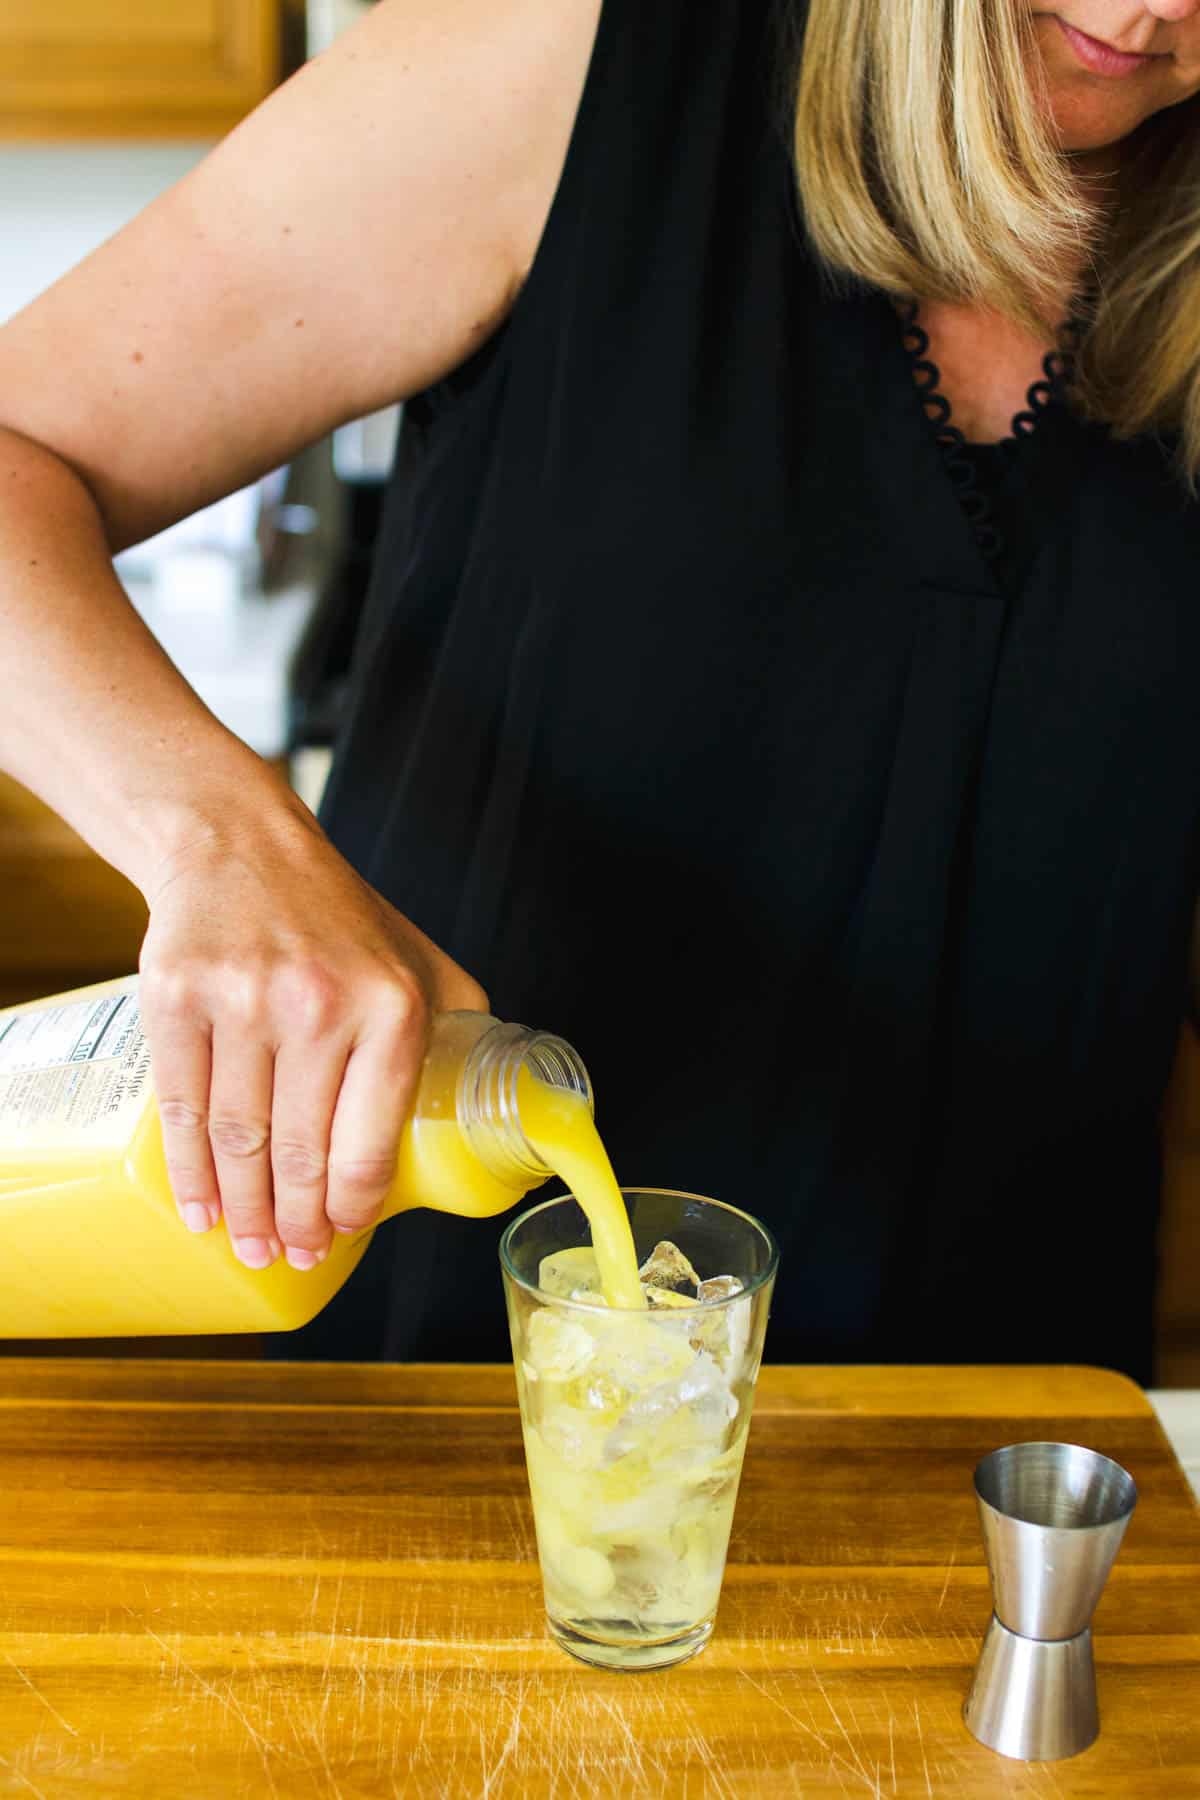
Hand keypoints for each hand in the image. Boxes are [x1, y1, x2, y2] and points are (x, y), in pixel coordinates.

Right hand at [136, 786, 487, 1271]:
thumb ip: (460, 1028)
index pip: (370, 1137)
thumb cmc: (338, 917)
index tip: (343, 1233)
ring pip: (239, 1138)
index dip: (353, 1204)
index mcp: (392, 1006)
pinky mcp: (177, 998)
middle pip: (299, 1150)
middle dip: (296, 1223)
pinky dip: (190, 1171)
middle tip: (294, 1256)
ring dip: (243, 1211)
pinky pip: (182, 1108)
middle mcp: (319, 1004)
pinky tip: (200, 1207)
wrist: (240, 848)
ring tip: (251, 1246)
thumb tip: (501, 1104)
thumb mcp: (422, 961)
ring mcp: (242, 1001)